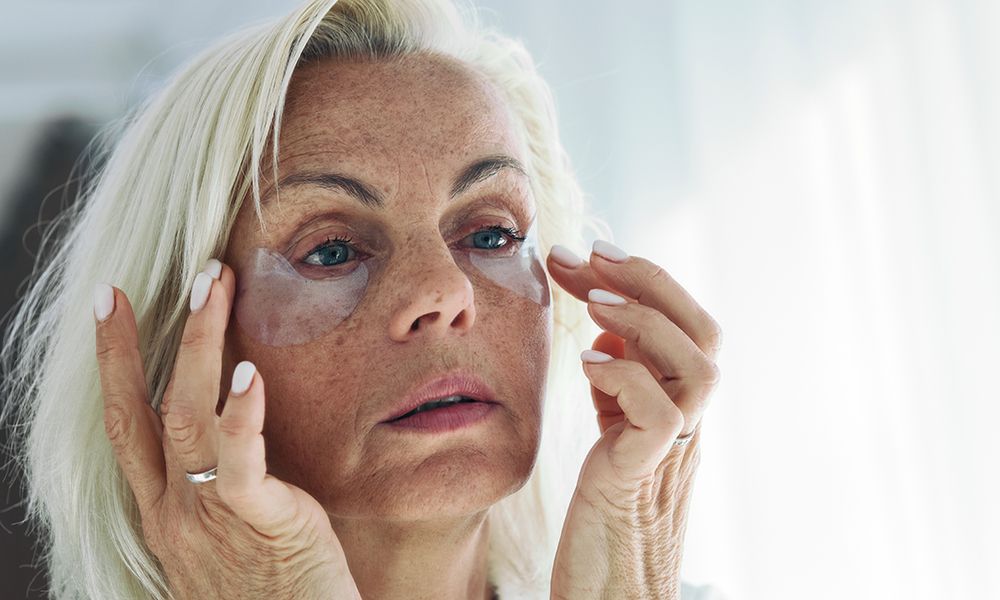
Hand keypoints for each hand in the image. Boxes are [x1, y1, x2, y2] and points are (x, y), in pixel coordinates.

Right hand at [94, 261, 360, 599]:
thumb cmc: (277, 590)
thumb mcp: (233, 534)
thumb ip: (226, 483)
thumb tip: (238, 424)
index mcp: (166, 510)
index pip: (126, 424)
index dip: (114, 361)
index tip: (109, 303)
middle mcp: (174, 511)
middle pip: (145, 410)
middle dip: (149, 335)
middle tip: (181, 274)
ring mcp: (207, 518)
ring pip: (185, 418)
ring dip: (197, 344)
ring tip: (212, 285)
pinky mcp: (256, 522)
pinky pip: (239, 463)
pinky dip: (240, 415)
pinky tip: (249, 373)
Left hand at [545, 241, 721, 599]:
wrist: (610, 590)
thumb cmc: (605, 511)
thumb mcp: (614, 430)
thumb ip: (619, 382)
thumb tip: (605, 328)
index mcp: (679, 406)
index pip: (685, 325)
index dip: (641, 280)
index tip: (587, 252)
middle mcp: (688, 424)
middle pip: (705, 332)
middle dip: (647, 280)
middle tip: (590, 256)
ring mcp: (672, 452)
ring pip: (699, 368)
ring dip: (642, 321)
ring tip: (590, 303)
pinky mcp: (643, 478)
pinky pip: (659, 415)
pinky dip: (622, 375)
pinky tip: (584, 365)